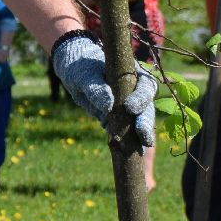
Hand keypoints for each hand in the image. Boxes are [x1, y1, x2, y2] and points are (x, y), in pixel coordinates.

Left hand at [51, 32, 156, 147]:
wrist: (73, 70)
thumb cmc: (80, 67)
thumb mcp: (84, 76)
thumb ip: (96, 89)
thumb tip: (109, 106)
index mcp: (132, 74)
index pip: (144, 86)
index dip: (141, 98)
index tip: (130, 108)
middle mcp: (135, 91)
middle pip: (147, 107)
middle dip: (146, 122)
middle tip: (144, 137)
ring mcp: (127, 106)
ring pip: (138, 121)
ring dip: (139, 135)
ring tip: (141, 150)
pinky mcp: (117, 118)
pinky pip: (124, 130)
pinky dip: (126, 141)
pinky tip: (127, 153)